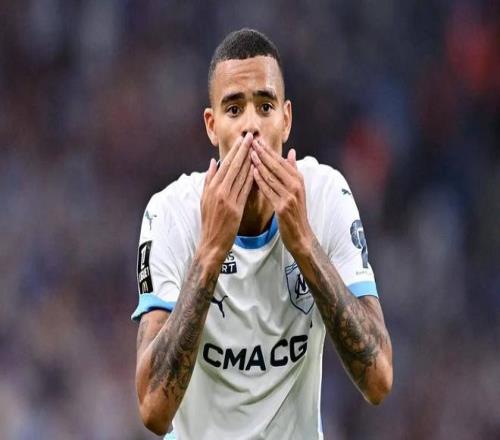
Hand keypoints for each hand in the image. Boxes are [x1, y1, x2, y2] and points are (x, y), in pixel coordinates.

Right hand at [199, 133, 254, 262]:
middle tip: (251, 137)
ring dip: (249, 161)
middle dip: (243, 150)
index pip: (225, 164)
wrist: (211, 243)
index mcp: (211, 187)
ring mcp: (227, 200)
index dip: (235, 151)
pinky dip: (251, 178)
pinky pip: (245, 190)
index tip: (243, 139)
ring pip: (240, 176)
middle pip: (233, 166)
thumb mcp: (204, 199)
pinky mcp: (235, 209)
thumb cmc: (209, 222)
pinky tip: (258, 169)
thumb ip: (209, 180)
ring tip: (257, 148)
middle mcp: (218, 191)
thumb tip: (212, 162)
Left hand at [250, 140, 313, 256]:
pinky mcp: (283, 208)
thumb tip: (292, 152)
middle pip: (276, 166)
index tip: (257, 140)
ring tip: (248, 153)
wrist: (301, 236)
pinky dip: (261, 181)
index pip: (281, 161)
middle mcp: (296, 186)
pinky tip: (252, 173)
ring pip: (271, 176)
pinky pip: (269, 191)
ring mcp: (290, 197)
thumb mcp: (298, 189)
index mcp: (299, 180)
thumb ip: (293, 170)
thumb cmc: (296, 212)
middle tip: (250, 142)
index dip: (269, 150)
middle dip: (263, 153)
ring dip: (259, 164)